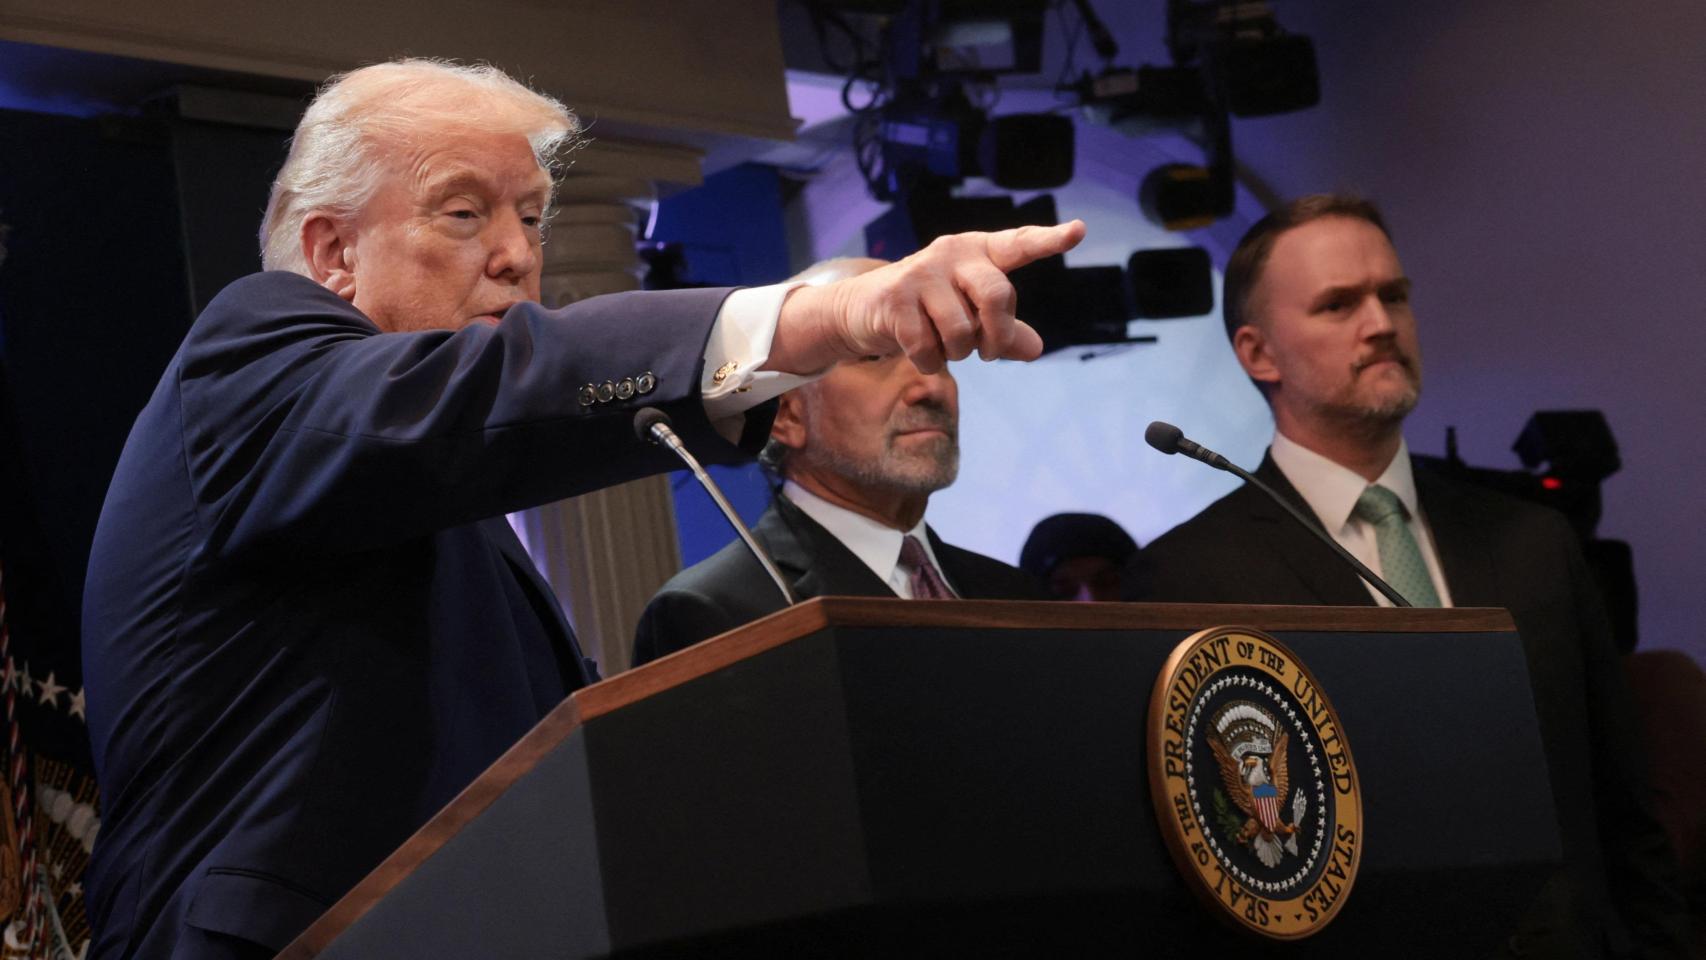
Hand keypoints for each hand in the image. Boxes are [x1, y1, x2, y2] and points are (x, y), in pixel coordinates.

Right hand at [770, 220, 1086, 374]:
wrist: (862, 310)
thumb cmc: (927, 310)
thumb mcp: (970, 317)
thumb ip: (1005, 331)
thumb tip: (1035, 349)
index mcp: (977, 252)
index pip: (1018, 244)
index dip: (1048, 241)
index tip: (1077, 231)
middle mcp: (951, 253)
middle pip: (997, 295)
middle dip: (998, 335)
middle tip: (989, 352)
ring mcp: (921, 273)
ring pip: (962, 331)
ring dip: (957, 353)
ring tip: (944, 344)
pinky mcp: (896, 299)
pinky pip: (929, 348)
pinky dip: (930, 362)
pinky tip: (920, 352)